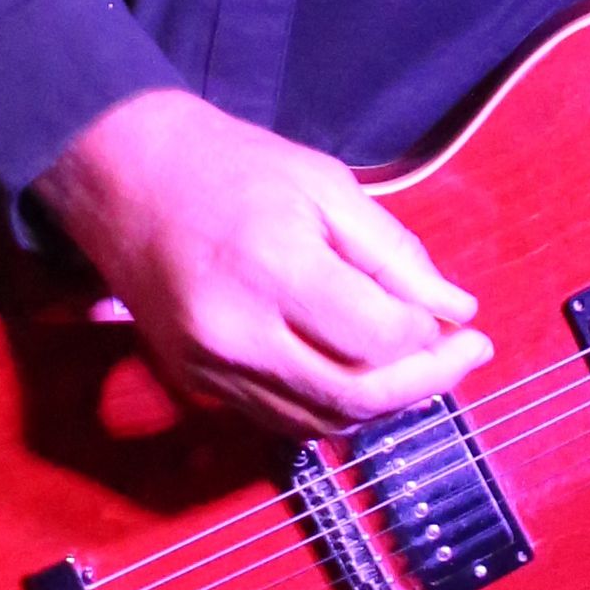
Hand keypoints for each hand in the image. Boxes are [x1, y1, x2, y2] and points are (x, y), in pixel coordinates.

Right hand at [31, 88, 487, 435]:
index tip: (452, 317)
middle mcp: (238, 332)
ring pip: (321, 421)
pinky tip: (360, 375)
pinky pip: (281, 419)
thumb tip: (457, 311)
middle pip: (356, 398)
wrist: (125, 177)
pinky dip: (332, 407)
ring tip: (419, 367)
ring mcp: (211, 367)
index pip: (378, 340)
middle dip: (425, 384)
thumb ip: (394, 254)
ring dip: (382, 405)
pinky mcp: (195, 383)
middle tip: (465, 355)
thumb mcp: (325, 184)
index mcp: (275, 268)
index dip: (429, 338)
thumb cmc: (232, 167)